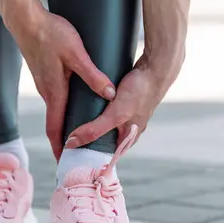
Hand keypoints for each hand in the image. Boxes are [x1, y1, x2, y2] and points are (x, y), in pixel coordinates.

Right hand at [7, 2, 115, 159]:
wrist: (25, 19)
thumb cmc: (50, 34)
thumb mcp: (75, 53)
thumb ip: (93, 75)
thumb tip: (110, 94)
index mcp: (54, 92)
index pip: (55, 129)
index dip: (61, 148)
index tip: (65, 164)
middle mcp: (47, 92)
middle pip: (55, 124)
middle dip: (64, 142)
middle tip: (76, 156)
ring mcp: (44, 83)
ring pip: (56, 111)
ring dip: (65, 126)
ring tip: (80, 135)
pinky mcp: (45, 73)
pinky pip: (55, 98)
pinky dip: (64, 110)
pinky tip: (76, 106)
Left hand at [64, 52, 183, 148]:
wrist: (156, 68)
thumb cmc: (140, 92)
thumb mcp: (116, 114)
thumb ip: (96, 129)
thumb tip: (72, 142)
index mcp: (129, 138)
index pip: (106, 154)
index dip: (90, 155)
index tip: (71, 154)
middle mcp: (129, 128)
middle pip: (103, 138)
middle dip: (88, 138)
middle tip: (67, 136)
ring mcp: (128, 113)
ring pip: (105, 122)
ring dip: (92, 121)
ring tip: (73, 119)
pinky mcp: (125, 99)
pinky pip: (108, 108)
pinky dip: (98, 108)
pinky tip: (87, 102)